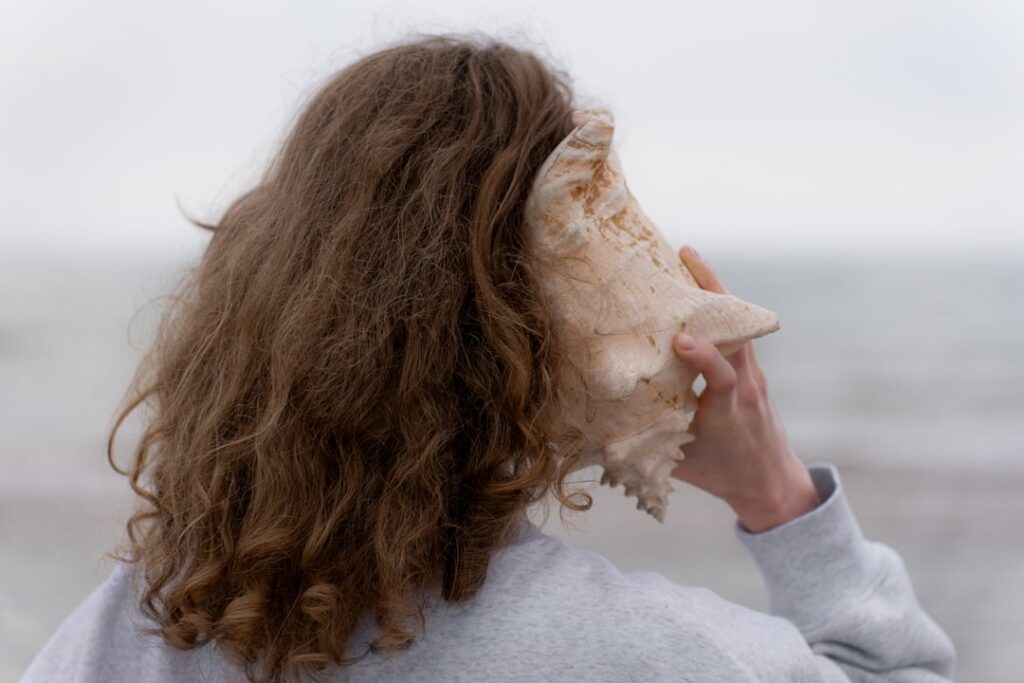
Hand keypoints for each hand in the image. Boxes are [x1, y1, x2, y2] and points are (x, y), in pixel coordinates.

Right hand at [669, 245, 820, 532]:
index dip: (705, 356)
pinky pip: (737, 330)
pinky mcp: (752, 370)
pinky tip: (695, 288)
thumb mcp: (683, 466)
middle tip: (683, 257)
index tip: (682, 340)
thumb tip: (598, 432)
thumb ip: (648, 445)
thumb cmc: (722, 475)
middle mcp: (746, 384)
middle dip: (712, 291)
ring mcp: (754, 374)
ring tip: (686, 259)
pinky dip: (719, 307)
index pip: (723, 374)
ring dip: (715, 290)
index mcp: (730, 408)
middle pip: (738, 330)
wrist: (771, 482)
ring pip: (738, 323)